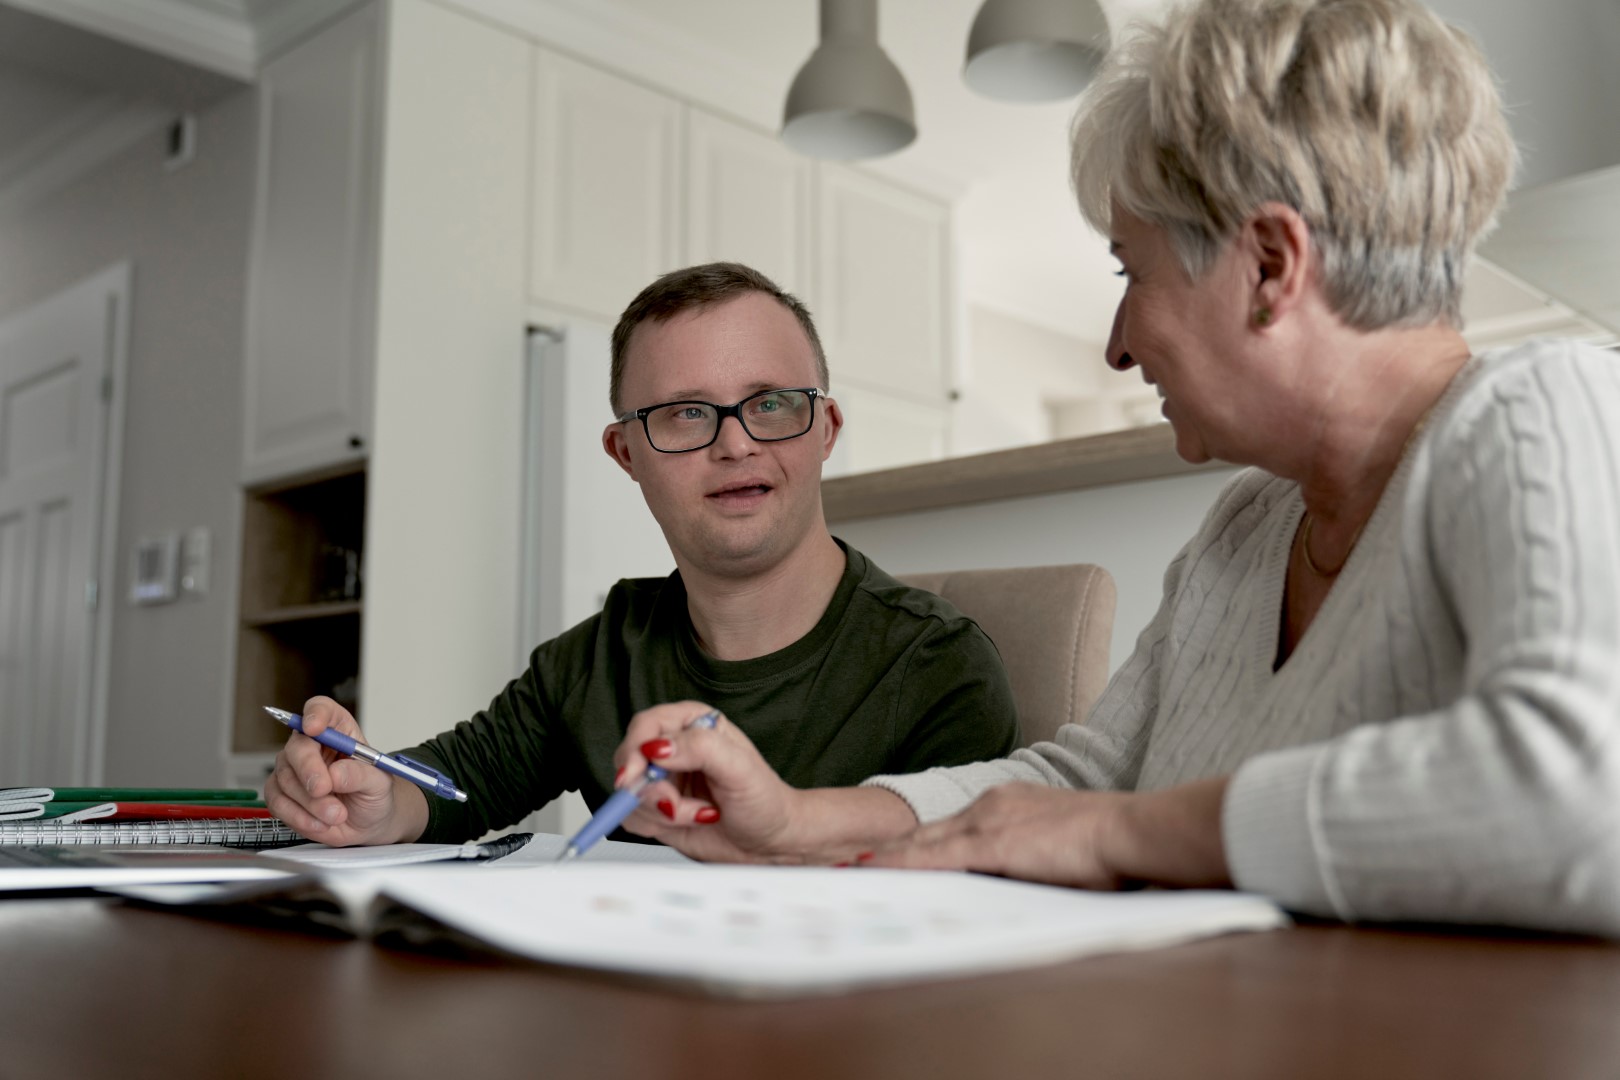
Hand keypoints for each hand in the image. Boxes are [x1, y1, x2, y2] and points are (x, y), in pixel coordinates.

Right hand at [262, 695, 425, 844]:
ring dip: (311, 802)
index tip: (315, 728)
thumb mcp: (379, 783)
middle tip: (323, 788)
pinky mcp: (283, 795)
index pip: (321, 709)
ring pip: (286, 778)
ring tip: (337, 814)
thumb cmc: (374, 794)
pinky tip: (321, 824)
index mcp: (338, 731)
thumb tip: (335, 773)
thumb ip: (360, 775)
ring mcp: (293, 770)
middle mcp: (311, 746)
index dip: (315, 714)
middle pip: (297, 746)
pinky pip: (278, 802)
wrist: (369, 822)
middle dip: (308, 769)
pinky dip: (299, 816)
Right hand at [612, 701, 802, 861]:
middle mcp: (675, 748)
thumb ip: (701, 748)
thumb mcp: (740, 769)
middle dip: (648, 789)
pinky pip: (633, 817)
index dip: (635, 749)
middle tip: (673, 805)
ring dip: (660, 811)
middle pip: (629, 759)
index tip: (636, 774)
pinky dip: (657, 826)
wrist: (771, 842)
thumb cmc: (765, 800)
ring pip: (630, 793)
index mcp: (694, 723)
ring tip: (700, 814)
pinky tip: (691, 822)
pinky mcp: (657, 809)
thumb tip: (659, 747)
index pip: (646, 726)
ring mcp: (664, 780)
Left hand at [861, 783, 1131, 887]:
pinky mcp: (990, 842)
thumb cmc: (1109, 847)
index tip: (890, 855)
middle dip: (891, 849)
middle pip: (928, 831)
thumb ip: (1029, 860)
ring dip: (887, 858)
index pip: (950, 828)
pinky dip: (902, 865)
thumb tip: (1014, 882)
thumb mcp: (1060, 848)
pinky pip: (933, 857)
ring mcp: (987, 821)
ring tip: (852, 870)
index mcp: (1007, 803)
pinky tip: (878, 872)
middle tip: (854, 863)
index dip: (918, 844)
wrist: (1129, 831)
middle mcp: (990, 804)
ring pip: (923, 842)